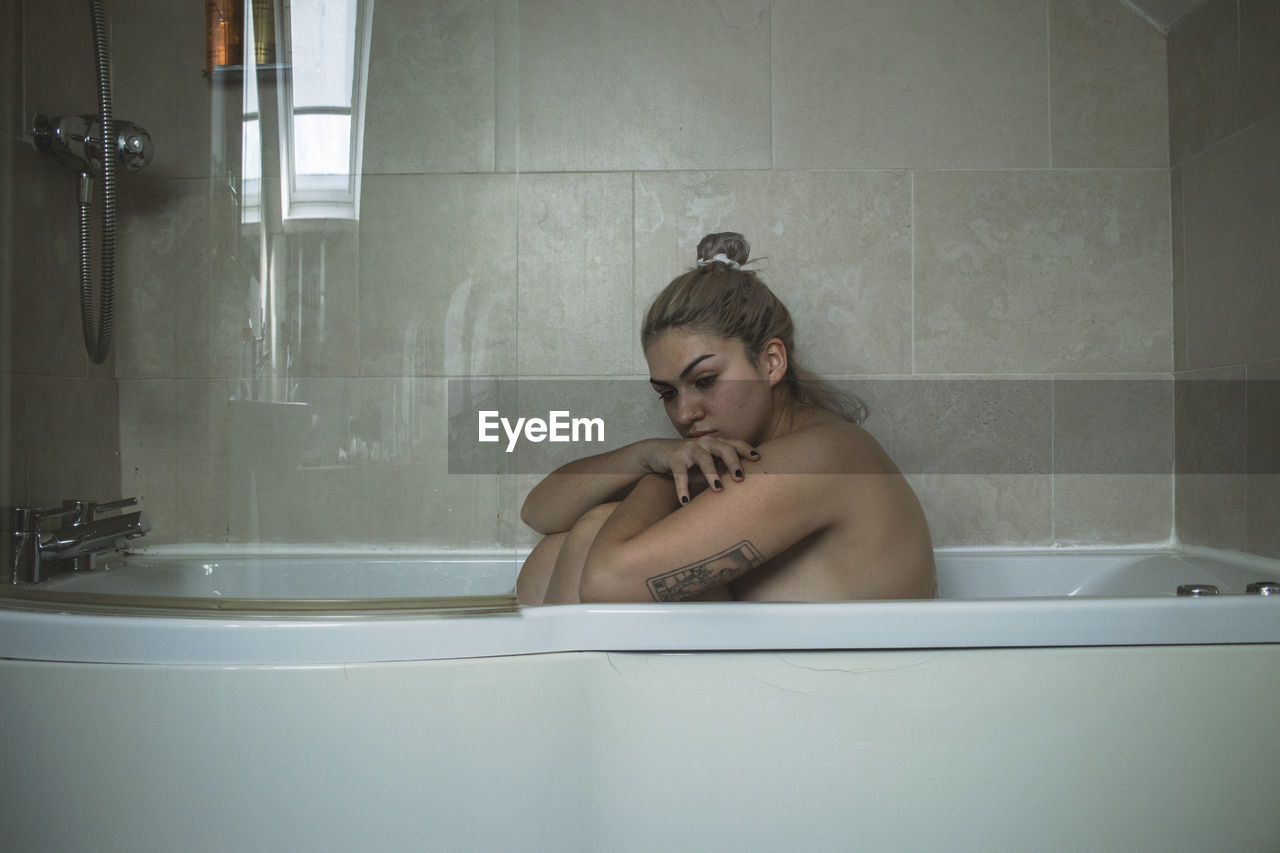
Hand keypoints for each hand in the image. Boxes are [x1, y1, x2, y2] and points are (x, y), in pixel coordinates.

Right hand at [637, 437, 759, 504]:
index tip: (758, 459)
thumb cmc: (688, 462)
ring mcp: (689, 449)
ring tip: (718, 489)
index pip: (735, 444)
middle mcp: (704, 443)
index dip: (747, 450)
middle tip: (740, 478)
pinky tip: (685, 501)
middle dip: (733, 462)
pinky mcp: (674, 458)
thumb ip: (722, 471)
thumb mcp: (706, 465)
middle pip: (723, 448)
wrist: (656, 453)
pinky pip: (680, 473)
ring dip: (711, 474)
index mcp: (715, 444)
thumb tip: (743, 490)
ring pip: (704, 458)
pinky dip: (683, 488)